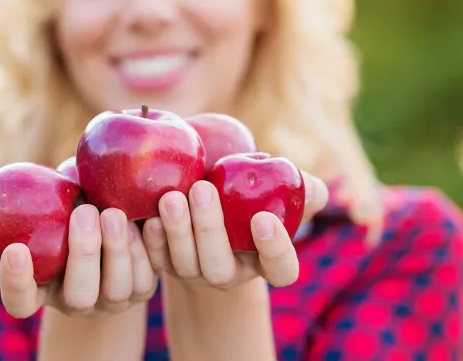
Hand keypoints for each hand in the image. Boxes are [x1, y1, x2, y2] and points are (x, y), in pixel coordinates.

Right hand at [0, 201, 157, 317]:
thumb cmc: (62, 209)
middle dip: (82, 255)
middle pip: (78, 296)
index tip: (15, 250)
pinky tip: (146, 220)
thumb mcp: (37, 206)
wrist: (109, 213)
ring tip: (114, 212)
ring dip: (117, 251)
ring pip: (116, 289)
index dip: (15, 284)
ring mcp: (111, 299)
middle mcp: (76, 301)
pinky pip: (146, 276)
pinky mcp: (141, 288)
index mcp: (42, 288)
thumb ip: (7, 209)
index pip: (20, 302)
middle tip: (82, 212)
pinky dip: (147, 249)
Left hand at [142, 171, 328, 288]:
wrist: (208, 192)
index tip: (265, 219)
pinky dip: (152, 240)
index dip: (276, 251)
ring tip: (172, 197)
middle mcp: (230, 273)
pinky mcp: (166, 263)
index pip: (280, 269)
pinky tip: (149, 216)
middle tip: (203, 190)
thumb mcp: (279, 189)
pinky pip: (155, 259)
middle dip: (210, 231)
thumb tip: (312, 189)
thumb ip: (302, 189)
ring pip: (186, 264)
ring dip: (178, 231)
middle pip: (221, 269)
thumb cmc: (252, 192)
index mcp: (265, 260)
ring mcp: (196, 272)